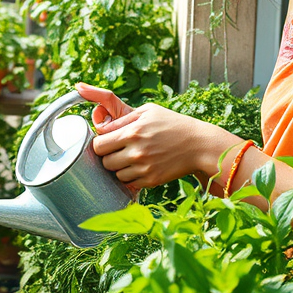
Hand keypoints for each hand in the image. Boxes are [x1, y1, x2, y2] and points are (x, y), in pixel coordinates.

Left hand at [76, 82, 227, 189]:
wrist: (199, 145)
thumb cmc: (171, 124)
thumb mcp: (146, 111)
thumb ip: (118, 115)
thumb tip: (94, 113)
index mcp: (132, 130)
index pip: (98, 142)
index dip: (101, 141)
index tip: (108, 139)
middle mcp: (136, 150)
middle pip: (103, 160)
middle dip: (107, 154)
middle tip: (119, 149)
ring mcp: (143, 167)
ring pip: (114, 173)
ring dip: (118, 166)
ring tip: (133, 156)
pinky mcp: (150, 180)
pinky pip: (128, 182)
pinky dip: (131, 175)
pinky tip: (142, 165)